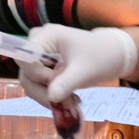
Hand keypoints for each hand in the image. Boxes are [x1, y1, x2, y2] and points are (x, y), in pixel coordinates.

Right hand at [19, 25, 137, 106]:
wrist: (112, 56)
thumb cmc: (101, 57)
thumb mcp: (84, 71)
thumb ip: (66, 83)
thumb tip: (51, 97)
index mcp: (48, 36)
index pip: (25, 56)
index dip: (35, 74)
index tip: (53, 84)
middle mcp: (40, 43)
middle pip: (26, 71)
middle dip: (43, 90)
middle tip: (65, 102)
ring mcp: (41, 55)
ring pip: (30, 81)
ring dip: (47, 95)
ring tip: (71, 102)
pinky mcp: (44, 66)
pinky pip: (38, 84)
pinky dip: (51, 94)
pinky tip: (69, 99)